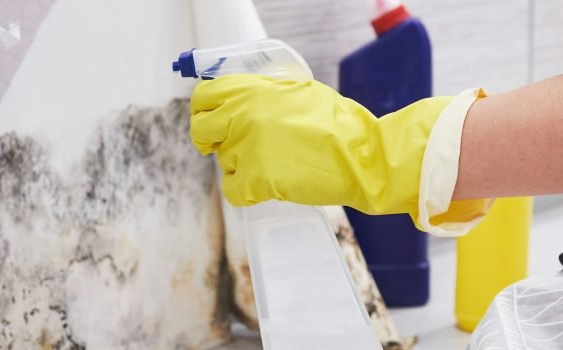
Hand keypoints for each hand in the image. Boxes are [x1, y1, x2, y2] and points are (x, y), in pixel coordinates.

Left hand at [189, 74, 450, 214]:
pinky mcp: (255, 179)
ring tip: (275, 164)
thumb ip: (262, 94)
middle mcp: (241, 116)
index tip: (211, 121)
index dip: (204, 111)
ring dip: (242, 166)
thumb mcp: (296, 91)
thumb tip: (239, 102)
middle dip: (210, 142)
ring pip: (222, 163)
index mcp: (250, 89)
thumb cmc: (337, 124)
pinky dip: (247, 193)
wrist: (362, 156)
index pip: (202, 96)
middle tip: (226, 148)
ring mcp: (246, 148)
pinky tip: (268, 186)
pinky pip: (233, 191)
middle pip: (200, 132)